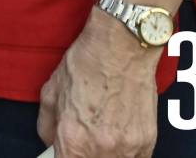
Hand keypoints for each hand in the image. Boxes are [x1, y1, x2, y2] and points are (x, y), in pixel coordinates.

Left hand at [36, 14, 160, 157]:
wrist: (121, 48)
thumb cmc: (85, 64)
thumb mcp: (50, 93)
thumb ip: (47, 126)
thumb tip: (50, 144)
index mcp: (73, 138)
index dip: (63, 157)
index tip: (64, 150)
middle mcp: (101, 148)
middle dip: (83, 155)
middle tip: (83, 140)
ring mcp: (127, 148)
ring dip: (104, 154)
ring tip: (100, 133)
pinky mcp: (148, 142)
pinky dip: (124, 153)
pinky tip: (117, 135)